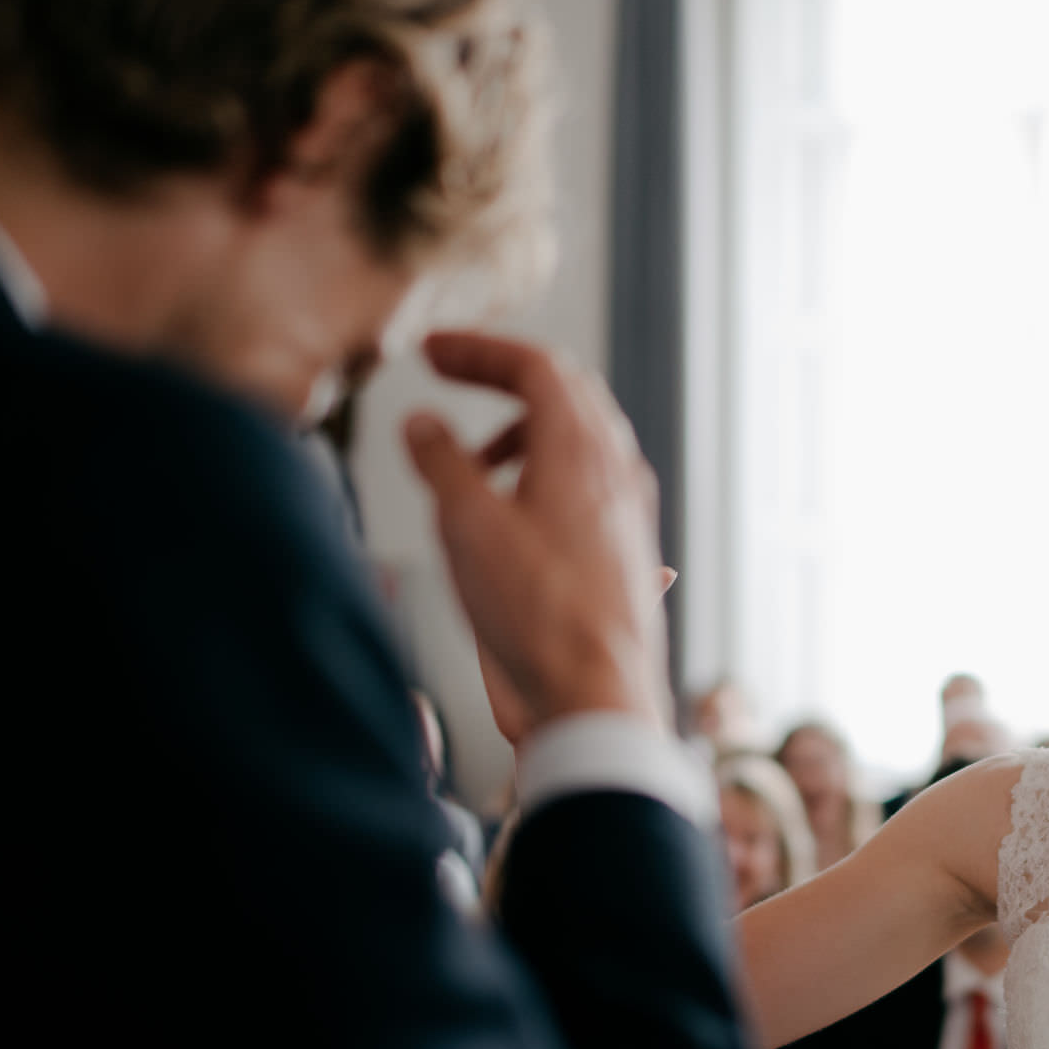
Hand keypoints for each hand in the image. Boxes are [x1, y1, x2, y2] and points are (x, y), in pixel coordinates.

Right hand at [406, 331, 672, 735]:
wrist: (594, 699)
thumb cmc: (537, 616)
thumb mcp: (466, 525)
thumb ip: (441, 462)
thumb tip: (423, 424)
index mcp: (582, 450)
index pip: (536, 365)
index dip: (478, 350)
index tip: (432, 351)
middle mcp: (614, 474)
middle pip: (565, 395)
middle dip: (502, 379)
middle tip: (449, 379)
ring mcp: (624, 516)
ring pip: (579, 445)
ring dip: (521, 435)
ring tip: (472, 463)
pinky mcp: (621, 557)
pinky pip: (585, 492)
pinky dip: (541, 479)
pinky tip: (514, 514)